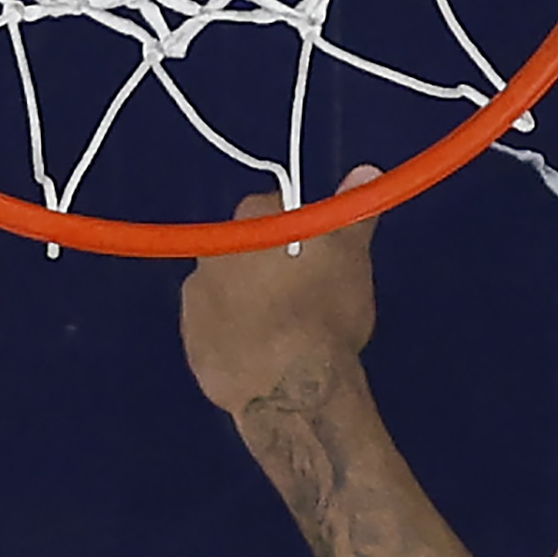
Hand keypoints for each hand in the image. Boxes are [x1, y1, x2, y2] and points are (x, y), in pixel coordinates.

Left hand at [180, 168, 384, 418]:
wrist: (289, 387)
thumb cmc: (323, 311)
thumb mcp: (350, 256)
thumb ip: (352, 211)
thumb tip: (365, 169)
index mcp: (250, 221)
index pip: (275, 208)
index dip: (300, 231)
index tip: (320, 257)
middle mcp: (210, 253)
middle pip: (247, 250)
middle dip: (271, 265)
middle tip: (307, 296)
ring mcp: (194, 303)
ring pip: (228, 291)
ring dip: (250, 302)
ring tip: (287, 333)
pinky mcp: (192, 347)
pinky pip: (217, 333)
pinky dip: (236, 339)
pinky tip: (264, 358)